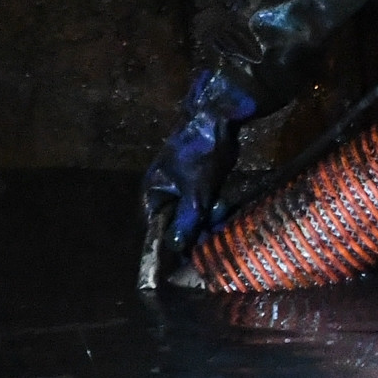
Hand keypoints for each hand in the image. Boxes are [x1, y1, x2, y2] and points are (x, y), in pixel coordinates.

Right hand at [137, 65, 256, 289]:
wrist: (218, 116)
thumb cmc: (200, 153)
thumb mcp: (195, 192)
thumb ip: (186, 221)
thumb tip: (177, 249)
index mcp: (154, 191)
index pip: (157, 228)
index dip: (171, 246)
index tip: (185, 262)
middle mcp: (164, 188)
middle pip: (176, 222)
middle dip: (194, 231)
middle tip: (210, 238)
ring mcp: (182, 183)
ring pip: (193, 213)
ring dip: (207, 219)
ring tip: (219, 217)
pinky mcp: (200, 178)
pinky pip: (204, 202)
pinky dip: (213, 207)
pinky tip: (224, 208)